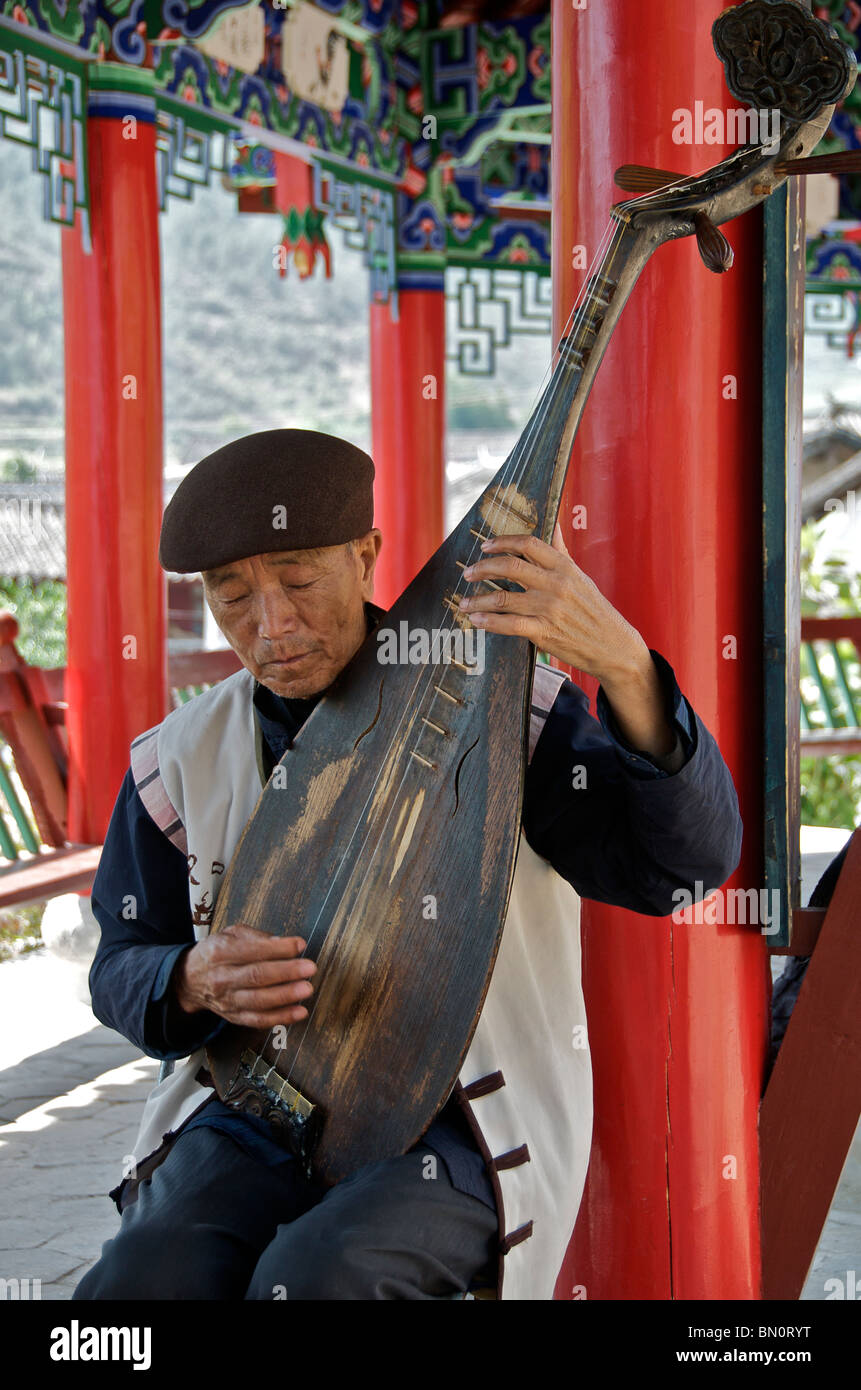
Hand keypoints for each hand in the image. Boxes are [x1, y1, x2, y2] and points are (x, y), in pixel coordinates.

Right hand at [173, 922, 316, 1029]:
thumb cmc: (216, 952)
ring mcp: (227, 1000)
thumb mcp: (231, 934)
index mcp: (220, 952)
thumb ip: (257, 937)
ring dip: (286, 996)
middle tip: (309, 968)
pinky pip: (258, 1020)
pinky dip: (280, 1018)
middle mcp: (222, 977)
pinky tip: (299, 1012)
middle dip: (286, 973)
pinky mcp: (234, 1016)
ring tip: (307, 989)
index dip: (278, 949)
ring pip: (258, 1001)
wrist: (190, 979)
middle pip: (256, 976)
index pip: (252, 951)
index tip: (300, 945)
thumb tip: (284, 942)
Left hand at [458, 521, 646, 683]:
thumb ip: (561, 552)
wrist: (612, 646)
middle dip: (483, 567)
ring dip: (478, 600)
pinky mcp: (544, 632)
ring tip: (464, 603)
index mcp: (564, 567)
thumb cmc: (594, 609)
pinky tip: (476, 620)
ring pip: (504, 598)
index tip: (485, 545)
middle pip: (511, 566)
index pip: (529, 544)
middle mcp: (556, 584)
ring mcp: (549, 609)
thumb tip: (553, 524)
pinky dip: (489, 622)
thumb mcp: (580, 576)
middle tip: (468, 572)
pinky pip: (509, 624)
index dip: (503, 541)